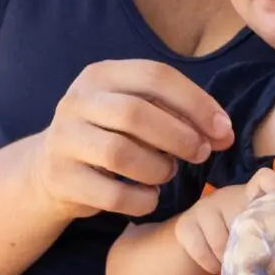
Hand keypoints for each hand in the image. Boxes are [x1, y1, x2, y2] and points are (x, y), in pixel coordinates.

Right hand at [29, 61, 233, 221]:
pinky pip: (112, 194)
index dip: (195, 103)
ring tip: (168, 173)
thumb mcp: (135, 112)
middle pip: (135, 113)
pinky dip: (141, 200)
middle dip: (179, 136)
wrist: (51, 170)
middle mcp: (77, 101)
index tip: (222, 129)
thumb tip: (223, 133)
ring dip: (158, 168)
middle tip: (201, 153)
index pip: (155, 76)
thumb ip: (177, 115)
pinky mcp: (62, 179)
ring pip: (120, 153)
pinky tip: (149, 197)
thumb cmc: (109, 136)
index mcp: (101, 74)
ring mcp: (64, 140)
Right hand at [176, 169, 274, 274]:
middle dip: (248, 247)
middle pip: (242, 221)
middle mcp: (228, 196)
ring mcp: (204, 207)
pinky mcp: (185, 224)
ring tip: (234, 265)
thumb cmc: (242, 238)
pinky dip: (210, 263)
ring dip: (227, 260)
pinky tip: (216, 266)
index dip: (273, 187)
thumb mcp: (262, 232)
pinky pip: (200, 250)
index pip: (265, 179)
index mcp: (253, 195)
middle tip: (254, 260)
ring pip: (220, 241)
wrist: (205, 240)